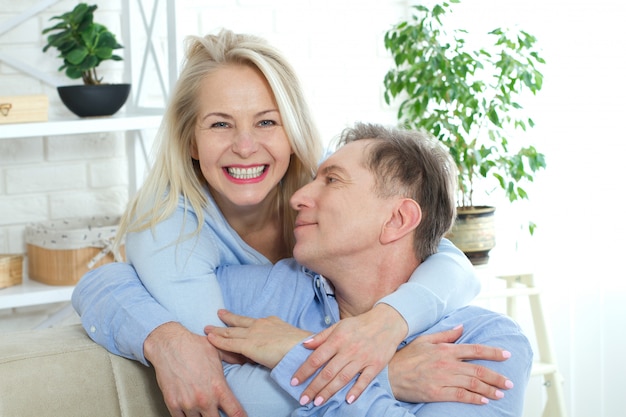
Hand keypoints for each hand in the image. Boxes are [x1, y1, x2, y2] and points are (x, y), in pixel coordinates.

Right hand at [143, 322, 245, 416]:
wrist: (169, 344)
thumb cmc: (193, 346)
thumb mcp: (218, 351)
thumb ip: (234, 359)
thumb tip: (246, 359)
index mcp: (218, 387)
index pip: (235, 412)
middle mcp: (204, 399)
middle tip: (217, 412)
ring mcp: (188, 403)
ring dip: (201, 416)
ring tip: (202, 408)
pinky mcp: (172, 404)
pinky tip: (190, 411)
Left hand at [205, 309, 310, 368]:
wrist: (301, 348)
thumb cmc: (301, 346)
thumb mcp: (289, 338)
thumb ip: (280, 341)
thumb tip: (277, 348)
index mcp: (271, 322)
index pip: (253, 323)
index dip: (243, 322)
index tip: (238, 319)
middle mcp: (260, 325)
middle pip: (239, 322)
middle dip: (228, 318)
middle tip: (219, 313)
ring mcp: (252, 334)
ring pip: (230, 332)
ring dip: (218, 330)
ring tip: (207, 328)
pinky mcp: (248, 345)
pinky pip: (229, 343)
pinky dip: (218, 341)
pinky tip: (209, 339)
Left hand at [291, 303, 407, 405]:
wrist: (387, 322)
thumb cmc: (359, 325)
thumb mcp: (339, 326)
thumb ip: (321, 336)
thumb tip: (304, 345)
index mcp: (337, 340)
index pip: (316, 358)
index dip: (304, 371)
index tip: (294, 381)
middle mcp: (348, 350)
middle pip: (328, 372)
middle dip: (314, 387)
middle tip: (303, 399)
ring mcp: (363, 359)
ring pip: (343, 378)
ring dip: (329, 391)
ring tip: (318, 402)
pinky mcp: (376, 365)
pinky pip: (365, 380)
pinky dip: (357, 390)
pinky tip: (348, 400)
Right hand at [389, 325, 513, 404]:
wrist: (389, 374)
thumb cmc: (406, 357)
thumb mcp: (424, 340)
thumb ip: (445, 334)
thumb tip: (461, 327)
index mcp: (445, 349)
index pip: (475, 349)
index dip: (493, 352)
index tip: (507, 355)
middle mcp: (447, 363)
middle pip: (478, 369)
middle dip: (497, 376)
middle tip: (510, 382)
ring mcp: (442, 379)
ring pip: (472, 384)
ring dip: (489, 389)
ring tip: (501, 393)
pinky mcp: (436, 393)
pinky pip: (460, 396)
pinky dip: (474, 398)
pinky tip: (484, 401)